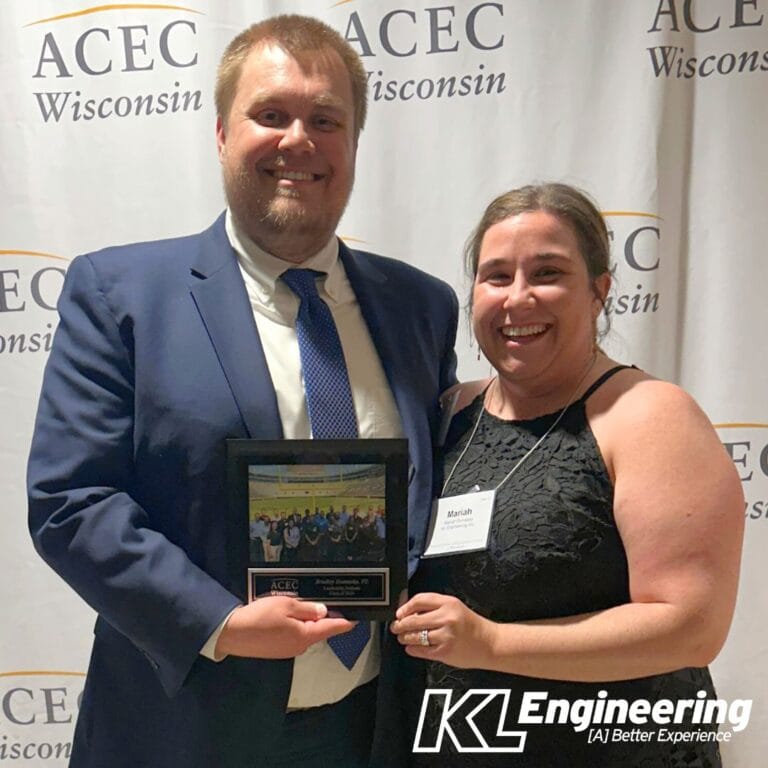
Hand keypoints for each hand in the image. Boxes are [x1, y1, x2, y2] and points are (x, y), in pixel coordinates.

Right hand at [215, 596, 357, 658]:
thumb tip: (324, 612)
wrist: (232, 633)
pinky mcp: (277, 650)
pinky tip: (290, 616)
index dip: (345, 622)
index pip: (332, 629)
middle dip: (325, 618)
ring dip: (308, 621)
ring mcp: (288, 650)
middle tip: (329, 602)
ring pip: (306, 633)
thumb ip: (308, 608)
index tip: (356, 618)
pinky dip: (297, 626)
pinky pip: (294, 636)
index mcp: (305, 636)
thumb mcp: (287, 605)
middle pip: (319, 631)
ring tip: (305, 605)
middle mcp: (300, 646)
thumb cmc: (260, 616)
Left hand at [390, 592, 496, 668]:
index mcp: (448, 603)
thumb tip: (409, 612)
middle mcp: (447, 618)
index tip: (399, 613)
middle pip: (413, 619)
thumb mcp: (454, 607)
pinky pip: (421, 650)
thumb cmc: (471, 625)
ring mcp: (445, 636)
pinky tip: (411, 647)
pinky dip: (412, 649)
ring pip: (415, 636)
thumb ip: (433, 607)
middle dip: (400, 625)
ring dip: (405, 638)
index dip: (405, 607)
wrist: (489, 643)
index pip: (419, 600)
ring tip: (403, 638)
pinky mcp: (445, 651)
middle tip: (396, 627)